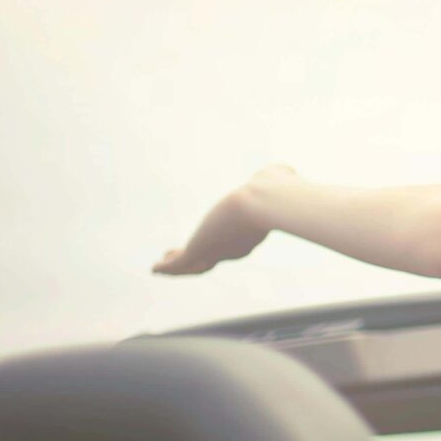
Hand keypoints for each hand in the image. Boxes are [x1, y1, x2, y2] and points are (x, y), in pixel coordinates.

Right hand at [152, 164, 291, 274]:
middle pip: (211, 258)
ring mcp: (216, 250)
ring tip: (161, 265)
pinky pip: (179, 263)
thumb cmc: (272, 189)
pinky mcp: (198, 248)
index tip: (212, 237)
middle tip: (179, 256)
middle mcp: (233, 248)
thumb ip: (278, 178)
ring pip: (193, 264)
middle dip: (196, 259)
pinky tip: (155, 269)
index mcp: (250, 235)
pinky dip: (167, 268)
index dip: (221, 244)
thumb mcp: (276, 180)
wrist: (262, 201)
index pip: (232, 245)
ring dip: (177, 266)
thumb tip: (284, 171)